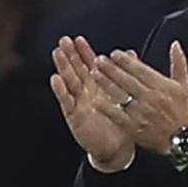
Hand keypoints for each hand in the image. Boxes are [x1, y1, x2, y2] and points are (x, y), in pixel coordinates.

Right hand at [50, 35, 134, 169]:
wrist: (116, 147)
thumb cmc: (119, 121)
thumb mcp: (122, 96)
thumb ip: (124, 73)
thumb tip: (130, 54)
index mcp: (97, 86)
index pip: (89, 64)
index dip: (84, 52)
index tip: (79, 39)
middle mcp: (86, 92)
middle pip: (76, 69)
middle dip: (70, 55)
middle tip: (64, 41)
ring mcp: (78, 103)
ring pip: (69, 81)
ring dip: (63, 67)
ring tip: (57, 53)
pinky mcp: (74, 116)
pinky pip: (67, 102)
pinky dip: (61, 90)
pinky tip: (56, 79)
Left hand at [90, 41, 187, 155]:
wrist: (182, 140)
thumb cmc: (180, 111)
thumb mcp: (183, 85)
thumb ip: (178, 63)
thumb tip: (175, 44)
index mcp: (161, 86)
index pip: (139, 69)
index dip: (125, 60)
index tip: (113, 54)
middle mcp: (150, 98)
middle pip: (126, 79)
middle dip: (110, 68)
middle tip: (98, 60)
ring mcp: (141, 113)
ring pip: (120, 94)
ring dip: (105, 83)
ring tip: (94, 73)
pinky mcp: (134, 127)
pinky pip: (117, 115)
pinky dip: (106, 107)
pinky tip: (96, 100)